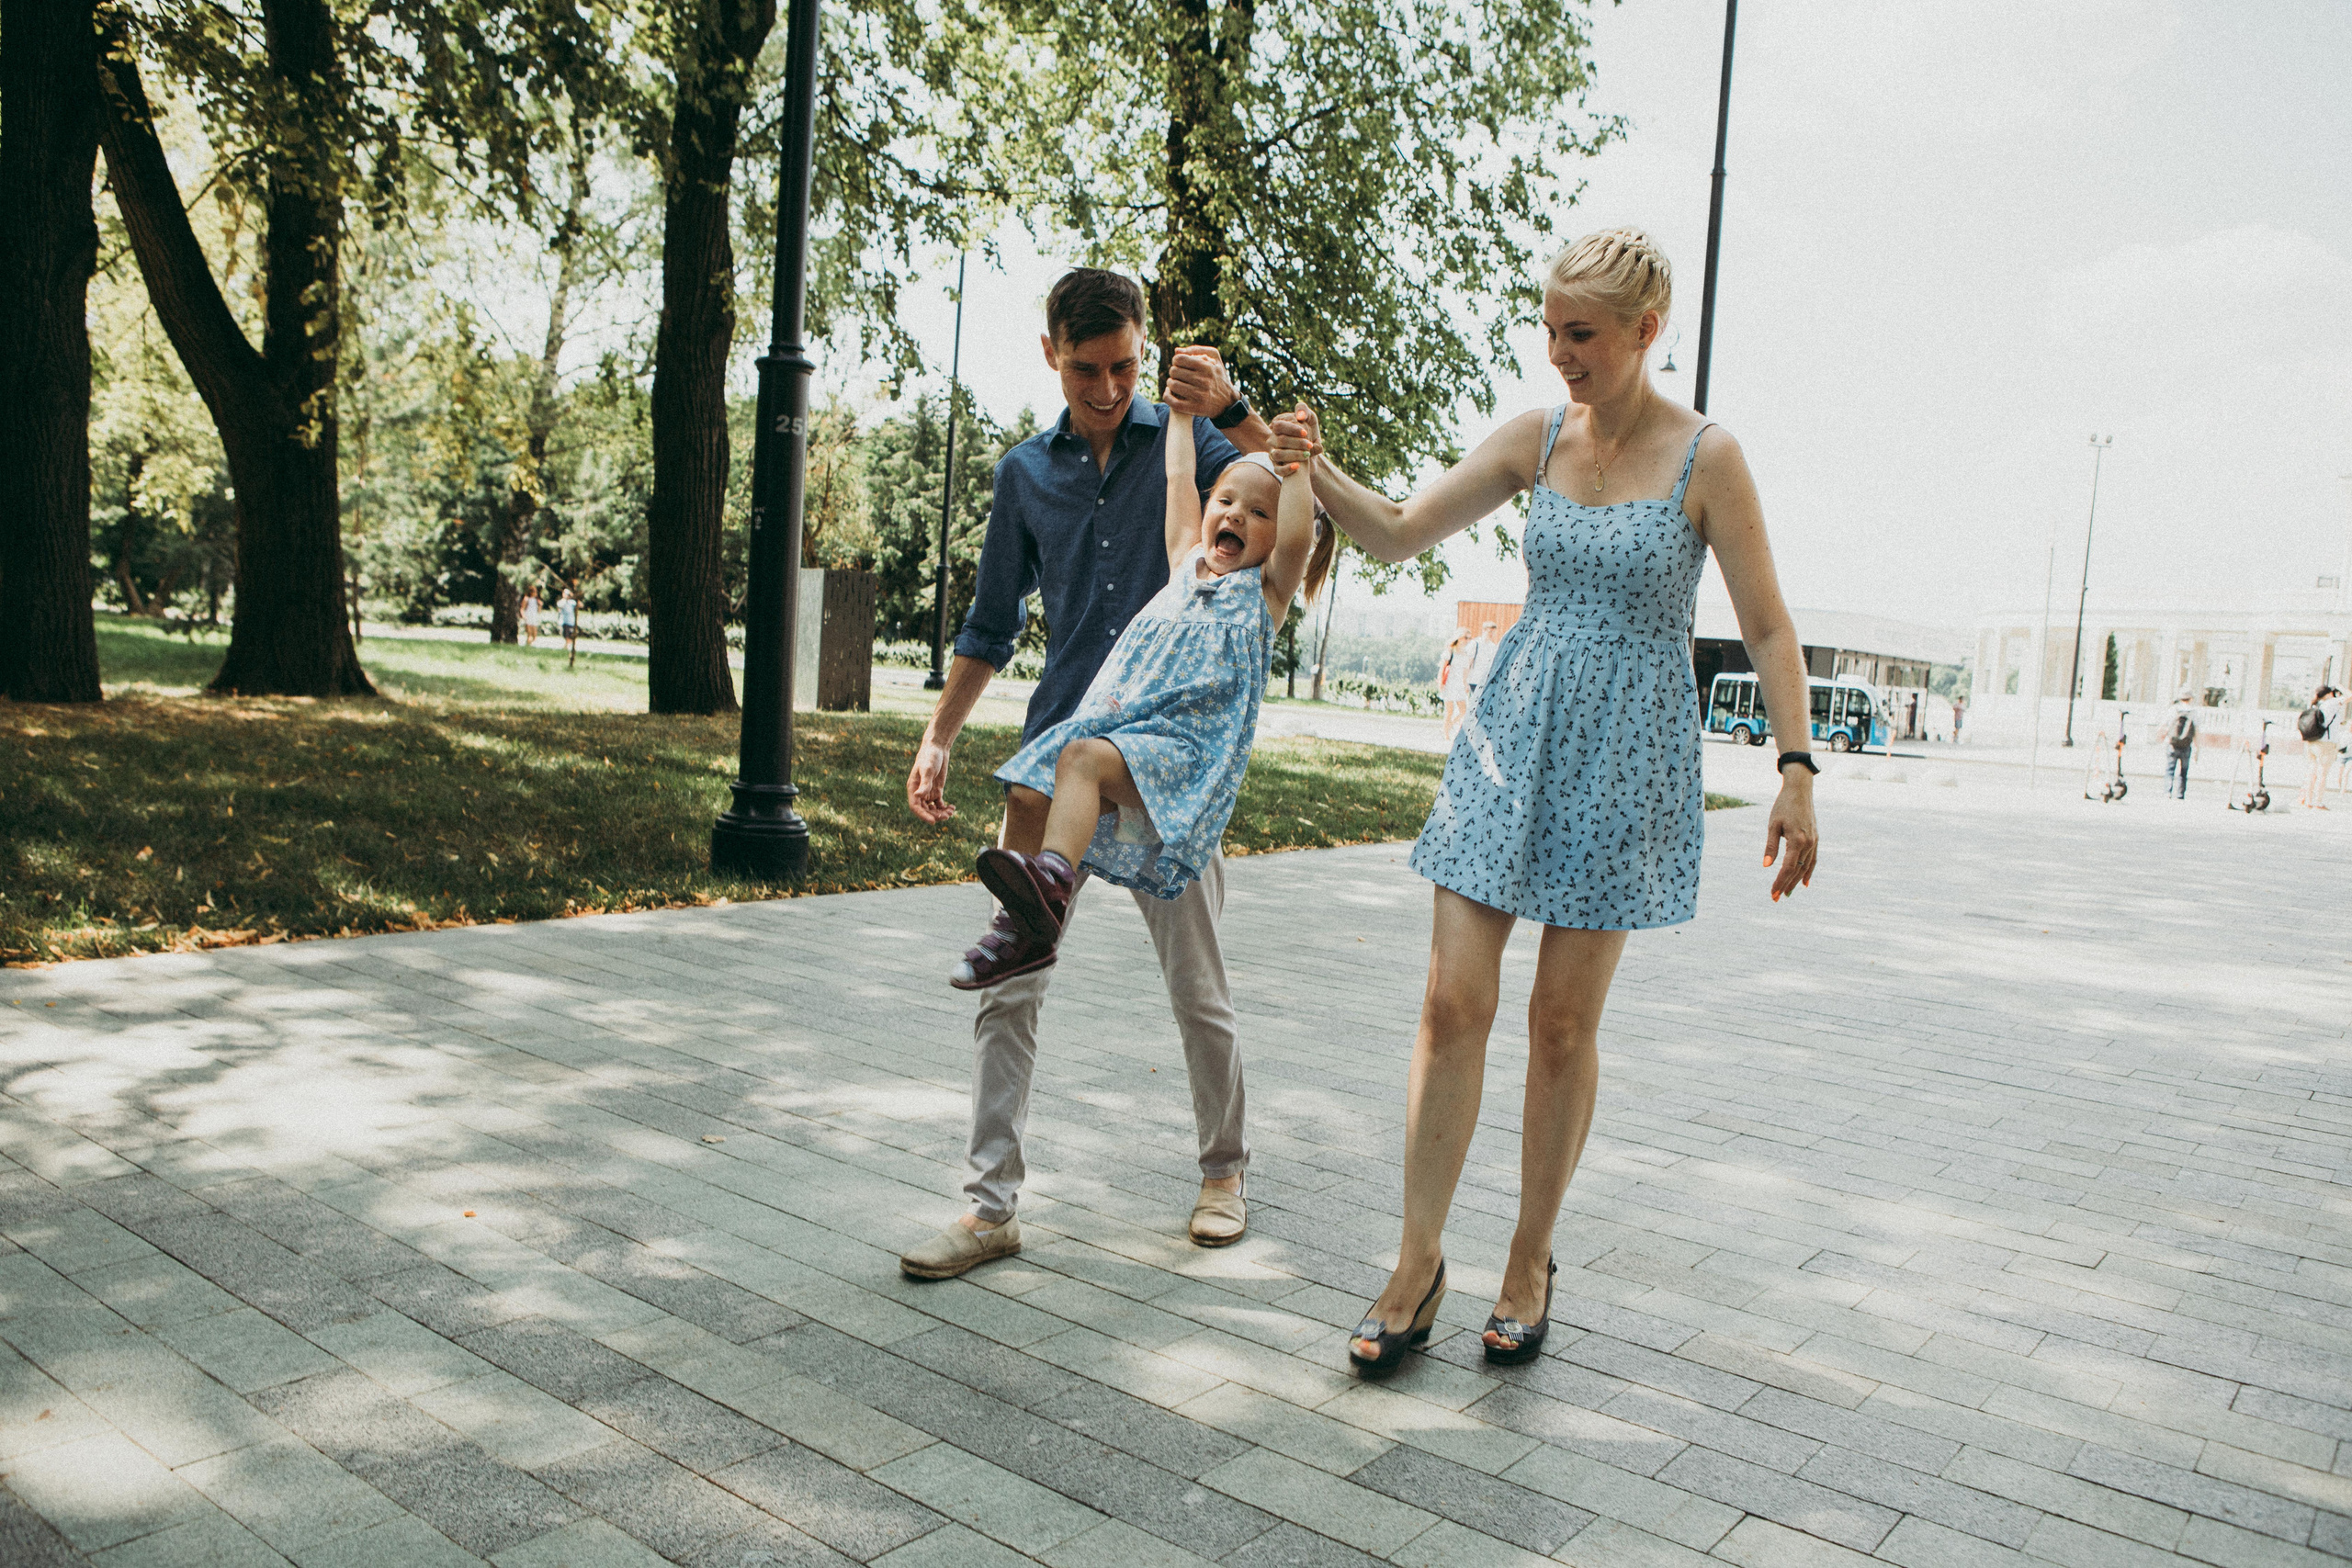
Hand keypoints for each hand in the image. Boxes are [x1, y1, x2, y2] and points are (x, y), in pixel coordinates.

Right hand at [907, 738, 955, 823]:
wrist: (937, 749)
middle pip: (924, 810)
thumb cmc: (929, 757)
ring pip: (932, 809)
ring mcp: (928, 792)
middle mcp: (919, 792)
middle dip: (934, 815)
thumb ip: (925, 783)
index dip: (923, 816)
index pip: (915, 807)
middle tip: (947, 816)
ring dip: (941, 813)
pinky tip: (952, 808)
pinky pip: (940, 804)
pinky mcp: (936, 791)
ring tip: (951, 812)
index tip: (933, 821)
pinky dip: (945, 808)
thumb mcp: (928, 770)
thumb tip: (918, 796)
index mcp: (913, 788)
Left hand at [1164, 346, 1236, 416]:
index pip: (1180, 359)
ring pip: (1172, 385)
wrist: (1228, 403)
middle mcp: (1204, 381)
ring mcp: (1199, 396)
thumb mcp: (1214, 359)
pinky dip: (1167, 396)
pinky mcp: (1195, 408)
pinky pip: (1173, 402)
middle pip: (1174, 371)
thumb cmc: (1218, 377)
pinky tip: (1169, 393)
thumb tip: (1176, 351)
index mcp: (1207, 367)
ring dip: (1170, 383)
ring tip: (1175, 383)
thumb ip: (1196, 350)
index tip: (1179, 365)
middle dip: (1174, 372)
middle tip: (1178, 375)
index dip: (1176, 361)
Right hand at [1268, 405, 1322, 472]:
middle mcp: (1272, 439)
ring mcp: (1273, 453)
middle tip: (1309, 445)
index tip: (1305, 433)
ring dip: (1293, 455)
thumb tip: (1300, 417)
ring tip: (1307, 455)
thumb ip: (1304, 411)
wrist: (1311, 450)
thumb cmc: (1309, 430)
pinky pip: (1278, 470)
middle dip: (1297, 443)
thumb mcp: (1309, 417)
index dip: (1292, 429)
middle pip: (1280, 440)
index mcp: (1278, 426)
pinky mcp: (1277, 466)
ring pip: (1277, 455)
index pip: (1279, 426)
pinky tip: (1298, 466)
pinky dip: (1287, 469)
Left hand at [1762, 771, 1816, 901]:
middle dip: (1787, 885)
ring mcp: (1814, 842)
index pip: (1787, 867)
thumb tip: (1766, 866)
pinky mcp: (1816, 839)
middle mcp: (1809, 843)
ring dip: (1797, 881)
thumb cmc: (1783, 806)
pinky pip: (1813, 859)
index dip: (1779, 882)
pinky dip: (1809, 871)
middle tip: (1776, 898)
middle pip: (1797, 870)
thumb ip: (1771, 846)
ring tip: (1788, 893)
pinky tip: (1805, 882)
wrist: (1800, 791)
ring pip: (1806, 866)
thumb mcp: (1773, 825)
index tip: (1772, 893)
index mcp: (1797, 840)